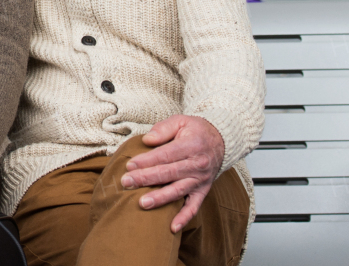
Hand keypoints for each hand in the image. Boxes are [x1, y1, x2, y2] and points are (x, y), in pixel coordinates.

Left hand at [120, 115, 224, 232]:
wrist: (221, 141)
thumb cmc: (196, 130)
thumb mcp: (181, 121)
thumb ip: (163, 128)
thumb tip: (147, 140)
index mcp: (191, 145)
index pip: (165, 155)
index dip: (147, 161)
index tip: (130, 166)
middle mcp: (197, 164)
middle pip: (168, 173)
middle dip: (146, 178)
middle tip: (126, 182)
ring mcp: (201, 180)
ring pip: (178, 190)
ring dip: (160, 198)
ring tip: (142, 203)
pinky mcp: (203, 191)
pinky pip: (194, 207)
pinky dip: (184, 218)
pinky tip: (172, 227)